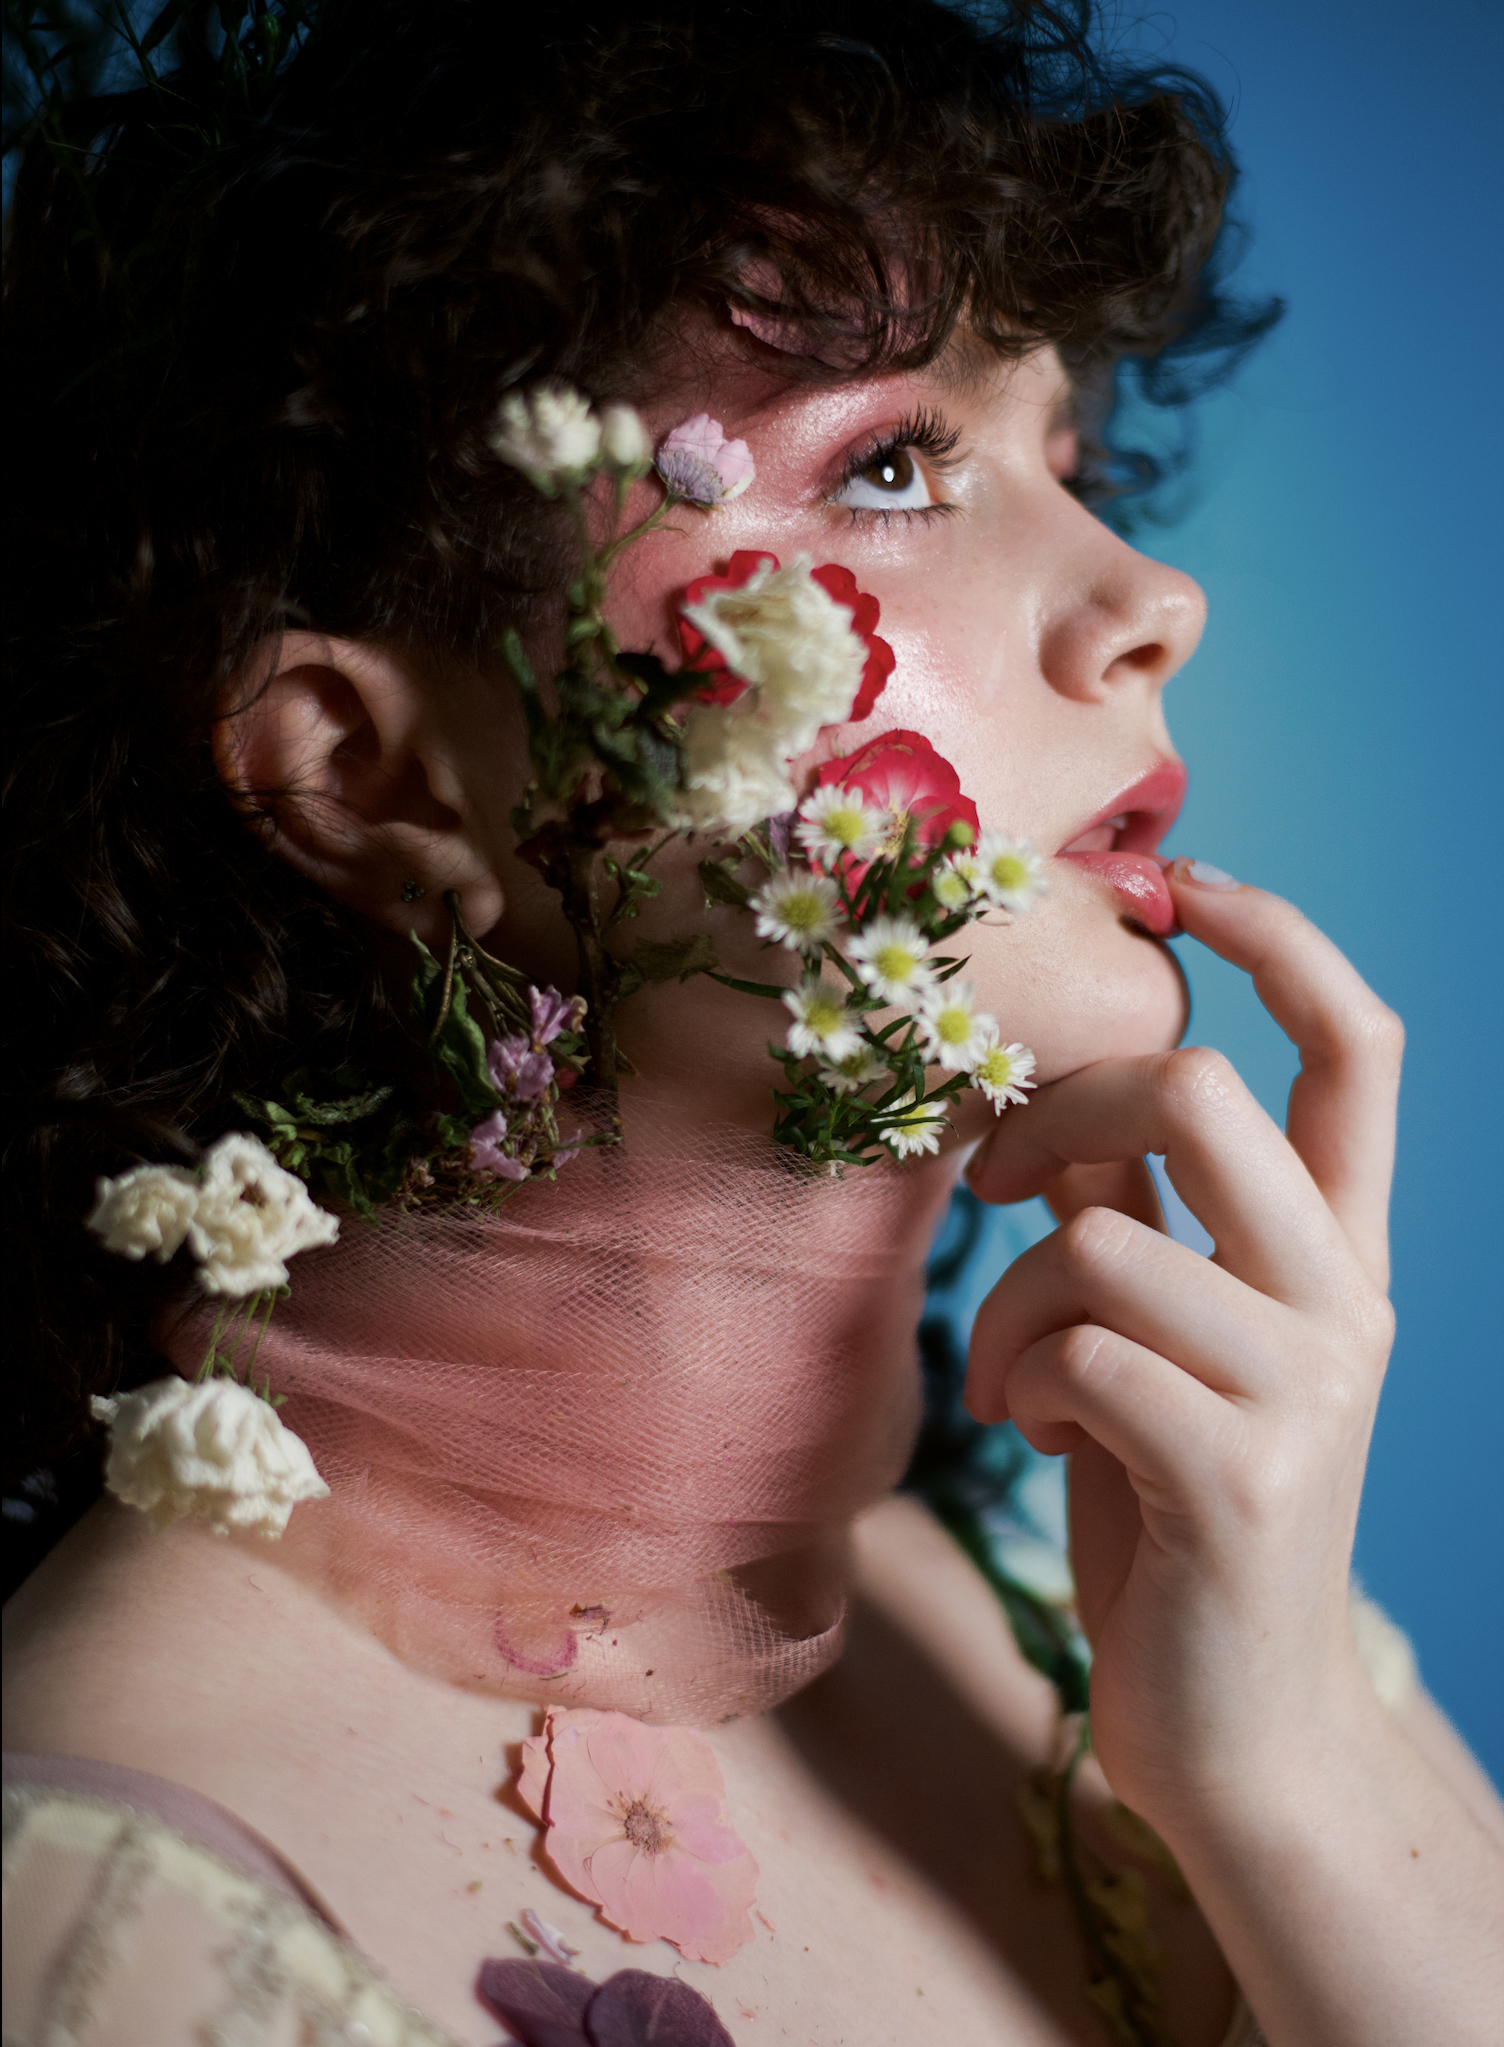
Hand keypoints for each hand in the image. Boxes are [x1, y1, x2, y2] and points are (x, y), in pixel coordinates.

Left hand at [963, 858, 1403, 1835]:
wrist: (1234, 1729)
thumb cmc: (1176, 1507)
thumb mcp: (1169, 1336)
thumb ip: (1139, 1210)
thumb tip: (1065, 1095)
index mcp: (1343, 1253)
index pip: (1362, 1048)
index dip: (1280, 939)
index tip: (1183, 887)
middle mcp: (1349, 1304)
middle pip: (1202, 1094)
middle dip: (1062, 1107)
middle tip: (996, 1183)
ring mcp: (1304, 1392)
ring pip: (1098, 1238)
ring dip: (1009, 1305)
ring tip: (1014, 1380)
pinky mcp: (1234, 1478)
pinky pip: (1073, 1354)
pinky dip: (1017, 1384)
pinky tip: (1042, 1441)